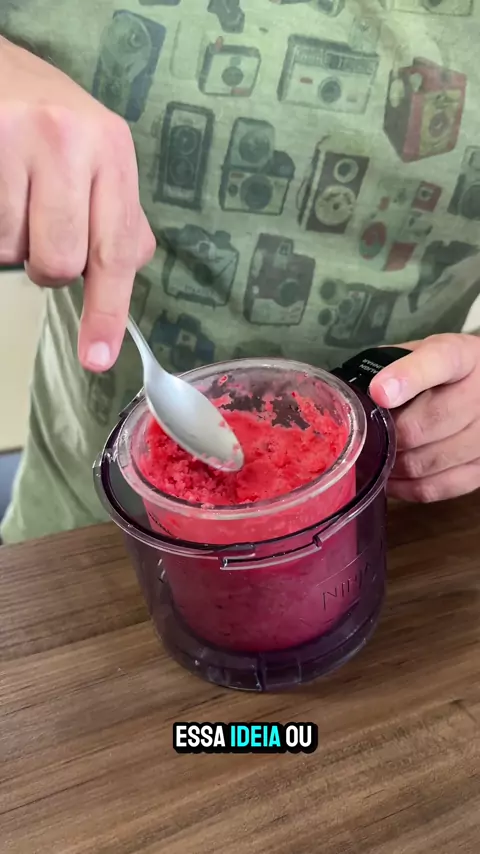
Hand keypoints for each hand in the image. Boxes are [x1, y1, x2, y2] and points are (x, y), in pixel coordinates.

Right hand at [0, 39, 155, 370]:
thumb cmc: (49, 124)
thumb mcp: (99, 157)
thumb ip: (118, 214)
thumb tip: (131, 265)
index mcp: (113, 150)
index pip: (117, 250)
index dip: (106, 312)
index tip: (96, 358)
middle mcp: (71, 140)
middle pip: (59, 261)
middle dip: (47, 266)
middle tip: (40, 231)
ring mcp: (17, 138)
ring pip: (11, 250)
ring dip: (11, 243)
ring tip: (14, 197)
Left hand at [368, 333, 479, 501]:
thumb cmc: (443, 373)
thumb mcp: (423, 352)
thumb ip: (394, 365)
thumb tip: (353, 392)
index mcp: (461, 357)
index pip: (439, 362)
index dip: (407, 378)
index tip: (379, 392)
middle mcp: (479, 395)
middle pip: (425, 424)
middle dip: (389, 434)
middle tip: (366, 436)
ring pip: (429, 461)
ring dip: (394, 464)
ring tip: (375, 458)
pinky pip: (439, 487)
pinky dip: (408, 488)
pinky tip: (392, 480)